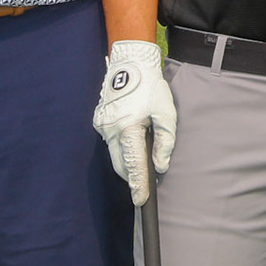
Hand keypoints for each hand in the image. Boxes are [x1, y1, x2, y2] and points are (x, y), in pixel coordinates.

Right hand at [93, 40, 175, 204]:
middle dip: (131, 178)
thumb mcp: (166, 112)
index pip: (133, 165)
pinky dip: (121, 149)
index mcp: (128, 128)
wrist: (130, 64)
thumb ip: (165, 141)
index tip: (142, 201)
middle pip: (120, 165)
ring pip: (114, 155)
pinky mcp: (99, 122)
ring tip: (141, 166)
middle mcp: (111, 131)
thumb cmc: (151, 87)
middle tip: (144, 187)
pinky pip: (111, 142)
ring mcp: (102, 126)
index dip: (138, 185)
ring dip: (126, 163)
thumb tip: (160, 166)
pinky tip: (132, 146)